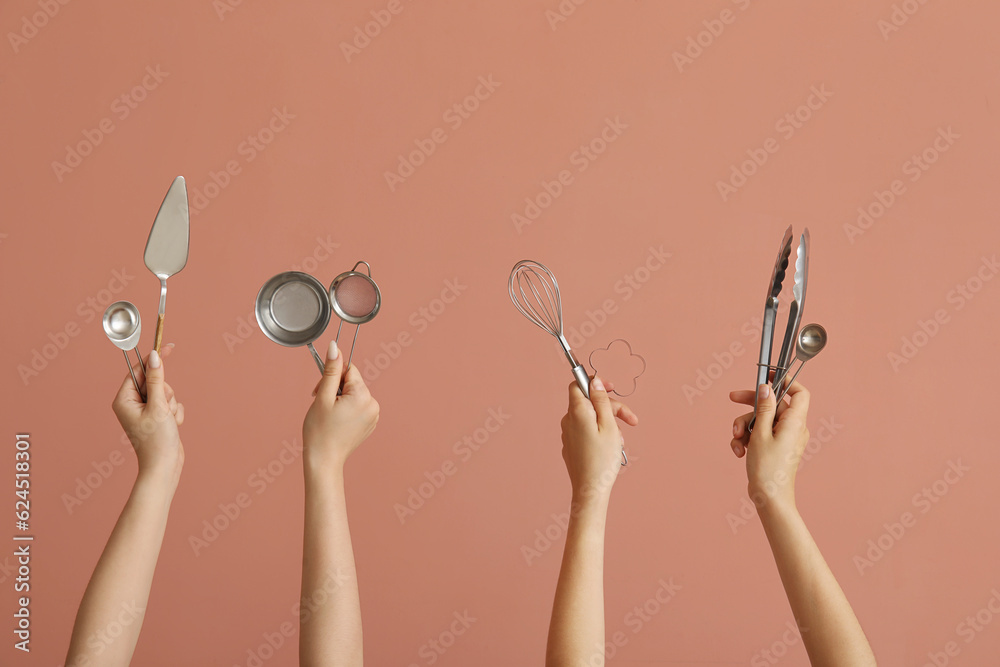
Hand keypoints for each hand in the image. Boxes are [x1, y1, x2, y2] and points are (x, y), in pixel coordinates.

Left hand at [112, 344, 183, 482]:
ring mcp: (145, 411)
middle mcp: (132, 404)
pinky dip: (175, 413)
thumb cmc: (156, 440)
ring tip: (167, 421)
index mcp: (124, 399)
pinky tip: (172, 426)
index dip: (154, 360)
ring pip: (165, 392)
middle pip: (155, 381)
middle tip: (163, 408)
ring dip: (171, 405)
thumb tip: (155, 357)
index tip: (168, 347)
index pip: (139, 370)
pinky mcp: (157, 417)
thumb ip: (157, 380)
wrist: (164, 467)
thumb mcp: (158, 406)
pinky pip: (171, 404)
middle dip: (165, 393)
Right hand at [303, 341, 378, 471]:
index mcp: (363, 395)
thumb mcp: (322, 396)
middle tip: (322, 404)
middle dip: (335, 388)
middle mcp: (373, 404)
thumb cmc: (319, 431)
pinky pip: (358, 406)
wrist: (324, 460)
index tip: (321, 390)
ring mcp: (374, 415)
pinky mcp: (371, 423)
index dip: (332, 377)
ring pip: (355, 393)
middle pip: (352, 381)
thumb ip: (330, 370)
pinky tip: (337, 421)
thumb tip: (335, 346)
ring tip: (329, 414)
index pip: (349, 370)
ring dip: (340, 398)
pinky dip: (347, 409)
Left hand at [559, 376, 637, 504]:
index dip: (594, 382)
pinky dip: (600, 434)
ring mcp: (568, 434)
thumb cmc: (602, 459)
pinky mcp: (571, 446)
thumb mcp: (609, 425)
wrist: (591, 489)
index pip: (577, 385)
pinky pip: (586, 432)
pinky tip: (611, 448)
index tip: (610, 388)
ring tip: (620, 441)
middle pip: (589, 403)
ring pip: (591, 419)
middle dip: (611, 408)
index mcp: (576, 412)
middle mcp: (568, 421)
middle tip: (631, 420)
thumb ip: (601, 401)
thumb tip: (595, 381)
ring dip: (609, 424)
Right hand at [729, 381, 809, 510]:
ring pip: (761, 420)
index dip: (785, 381)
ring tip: (737, 439)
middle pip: (772, 405)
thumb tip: (767, 387)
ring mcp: (784, 438)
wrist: (769, 498)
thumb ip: (764, 408)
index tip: (768, 375)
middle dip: (750, 405)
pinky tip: (739, 451)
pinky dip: (747, 439)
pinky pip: (760, 434)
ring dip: (745, 427)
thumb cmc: (768, 469)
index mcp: (794, 422)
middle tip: (733, 398)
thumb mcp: (761, 433)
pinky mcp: (774, 448)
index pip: (799, 392)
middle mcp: (792, 428)